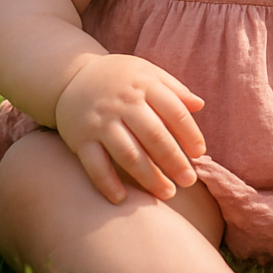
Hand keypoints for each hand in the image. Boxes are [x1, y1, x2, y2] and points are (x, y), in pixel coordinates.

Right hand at [54, 53, 206, 203]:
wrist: (71, 76)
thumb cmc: (121, 78)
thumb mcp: (148, 73)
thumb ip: (174, 90)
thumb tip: (200, 105)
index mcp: (145, 86)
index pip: (174, 112)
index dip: (190, 134)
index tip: (200, 153)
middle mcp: (123, 104)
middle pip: (154, 136)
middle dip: (174, 161)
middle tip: (189, 181)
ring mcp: (100, 123)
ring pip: (128, 154)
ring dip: (149, 177)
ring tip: (167, 193)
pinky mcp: (80, 139)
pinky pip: (95, 165)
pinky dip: (107, 183)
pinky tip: (122, 199)